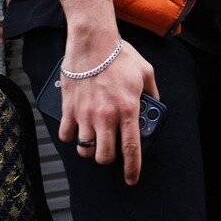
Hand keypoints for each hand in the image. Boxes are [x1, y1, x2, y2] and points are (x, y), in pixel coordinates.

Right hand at [58, 38, 157, 184]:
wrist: (93, 41)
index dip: (132, 168)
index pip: (131, 148)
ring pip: (85, 149)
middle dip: (109, 159)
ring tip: (95, 139)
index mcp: (128, 109)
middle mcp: (106, 116)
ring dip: (90, 149)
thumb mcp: (146, 72)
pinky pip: (66, 135)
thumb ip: (152, 93)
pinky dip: (71, 137)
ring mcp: (85, 114)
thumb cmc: (120, 55)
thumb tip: (154, 106)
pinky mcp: (69, 109)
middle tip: (111, 151)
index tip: (132, 179)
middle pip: (104, 156)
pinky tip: (77, 129)